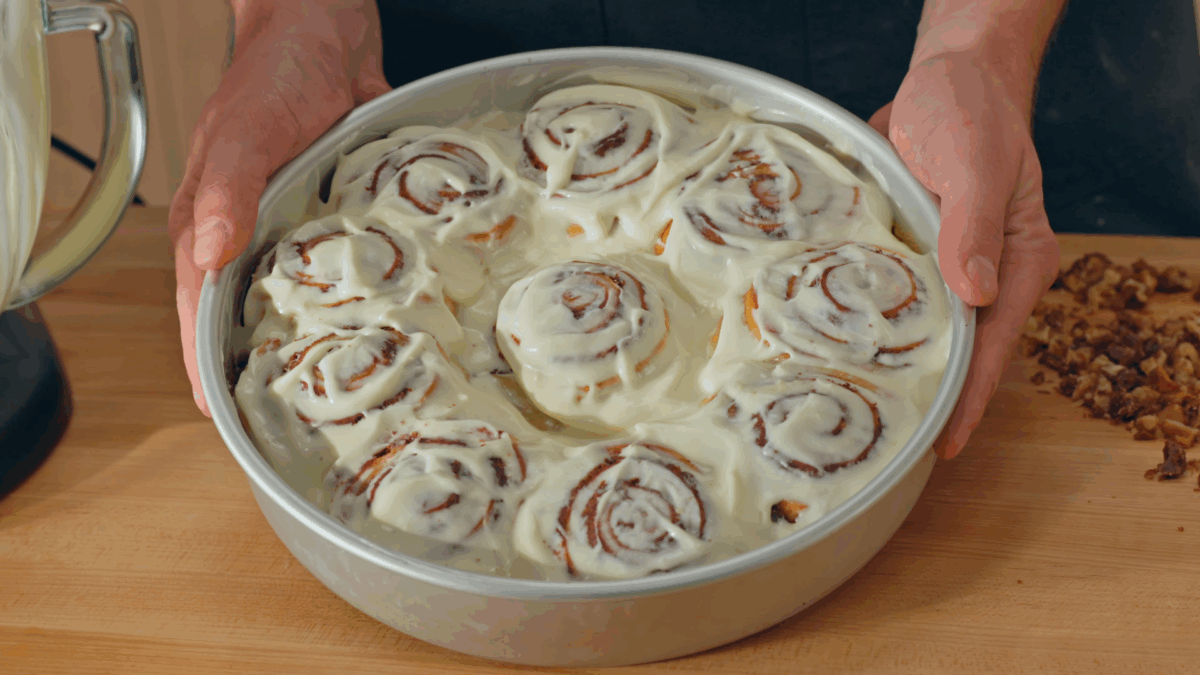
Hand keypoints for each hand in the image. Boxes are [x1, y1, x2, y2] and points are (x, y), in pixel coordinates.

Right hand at [170, 0, 388, 415]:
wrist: (326, 30)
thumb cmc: (276, 74)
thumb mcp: (246, 132)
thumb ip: (226, 191)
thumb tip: (212, 255)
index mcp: (210, 219)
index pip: (198, 304)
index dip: (203, 359)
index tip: (218, 412)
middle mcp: (248, 230)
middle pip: (242, 310)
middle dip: (253, 361)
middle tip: (282, 416)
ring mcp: (290, 224)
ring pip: (290, 295)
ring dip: (301, 336)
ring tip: (326, 387)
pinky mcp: (331, 214)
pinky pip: (335, 266)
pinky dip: (346, 299)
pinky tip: (371, 326)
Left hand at [868, 48, 1059, 458]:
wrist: (945, 75)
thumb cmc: (970, 112)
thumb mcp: (975, 163)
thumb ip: (974, 225)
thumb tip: (976, 294)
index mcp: (1017, 264)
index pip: (993, 345)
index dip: (970, 397)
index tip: (943, 445)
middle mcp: (982, 275)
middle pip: (956, 350)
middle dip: (926, 394)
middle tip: (884, 442)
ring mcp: (943, 267)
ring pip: (917, 329)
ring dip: (888, 362)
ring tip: (850, 410)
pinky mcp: (908, 252)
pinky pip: (885, 297)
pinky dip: (861, 322)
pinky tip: (825, 350)